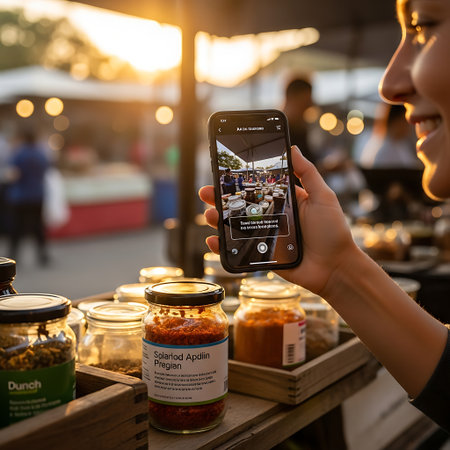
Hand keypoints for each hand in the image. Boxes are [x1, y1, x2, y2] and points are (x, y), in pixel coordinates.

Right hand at [198, 146, 357, 295]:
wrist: (335, 268)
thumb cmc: (333, 232)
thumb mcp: (322, 197)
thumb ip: (307, 173)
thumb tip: (293, 148)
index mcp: (284, 201)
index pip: (257, 187)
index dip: (239, 181)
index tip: (223, 173)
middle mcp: (272, 217)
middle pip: (240, 205)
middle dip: (220, 198)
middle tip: (206, 192)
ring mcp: (265, 236)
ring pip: (235, 226)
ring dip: (218, 219)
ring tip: (210, 214)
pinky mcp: (262, 255)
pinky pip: (238, 249)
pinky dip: (222, 246)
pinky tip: (214, 239)